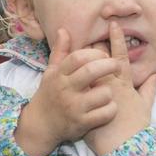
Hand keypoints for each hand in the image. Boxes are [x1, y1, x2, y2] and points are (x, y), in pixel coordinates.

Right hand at [15, 28, 120, 155]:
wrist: (40, 126)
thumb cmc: (49, 95)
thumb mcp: (51, 72)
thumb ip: (60, 51)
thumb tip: (63, 29)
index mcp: (59, 75)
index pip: (78, 57)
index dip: (94, 53)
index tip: (104, 54)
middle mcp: (65, 90)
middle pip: (91, 71)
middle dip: (109, 65)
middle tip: (116, 66)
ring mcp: (74, 107)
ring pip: (103, 93)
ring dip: (110, 91)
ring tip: (108, 92)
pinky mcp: (82, 124)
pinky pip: (105, 113)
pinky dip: (111, 110)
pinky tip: (108, 107)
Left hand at [83, 21, 155, 155]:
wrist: (123, 148)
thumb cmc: (136, 127)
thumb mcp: (145, 106)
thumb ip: (150, 89)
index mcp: (124, 83)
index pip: (120, 56)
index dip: (117, 40)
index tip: (113, 24)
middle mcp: (108, 85)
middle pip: (97, 60)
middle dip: (93, 45)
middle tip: (88, 27)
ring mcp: (94, 95)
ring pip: (84, 70)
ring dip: (79, 59)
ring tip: (74, 43)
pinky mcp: (83, 105)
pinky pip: (76, 88)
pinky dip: (71, 78)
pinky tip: (64, 68)